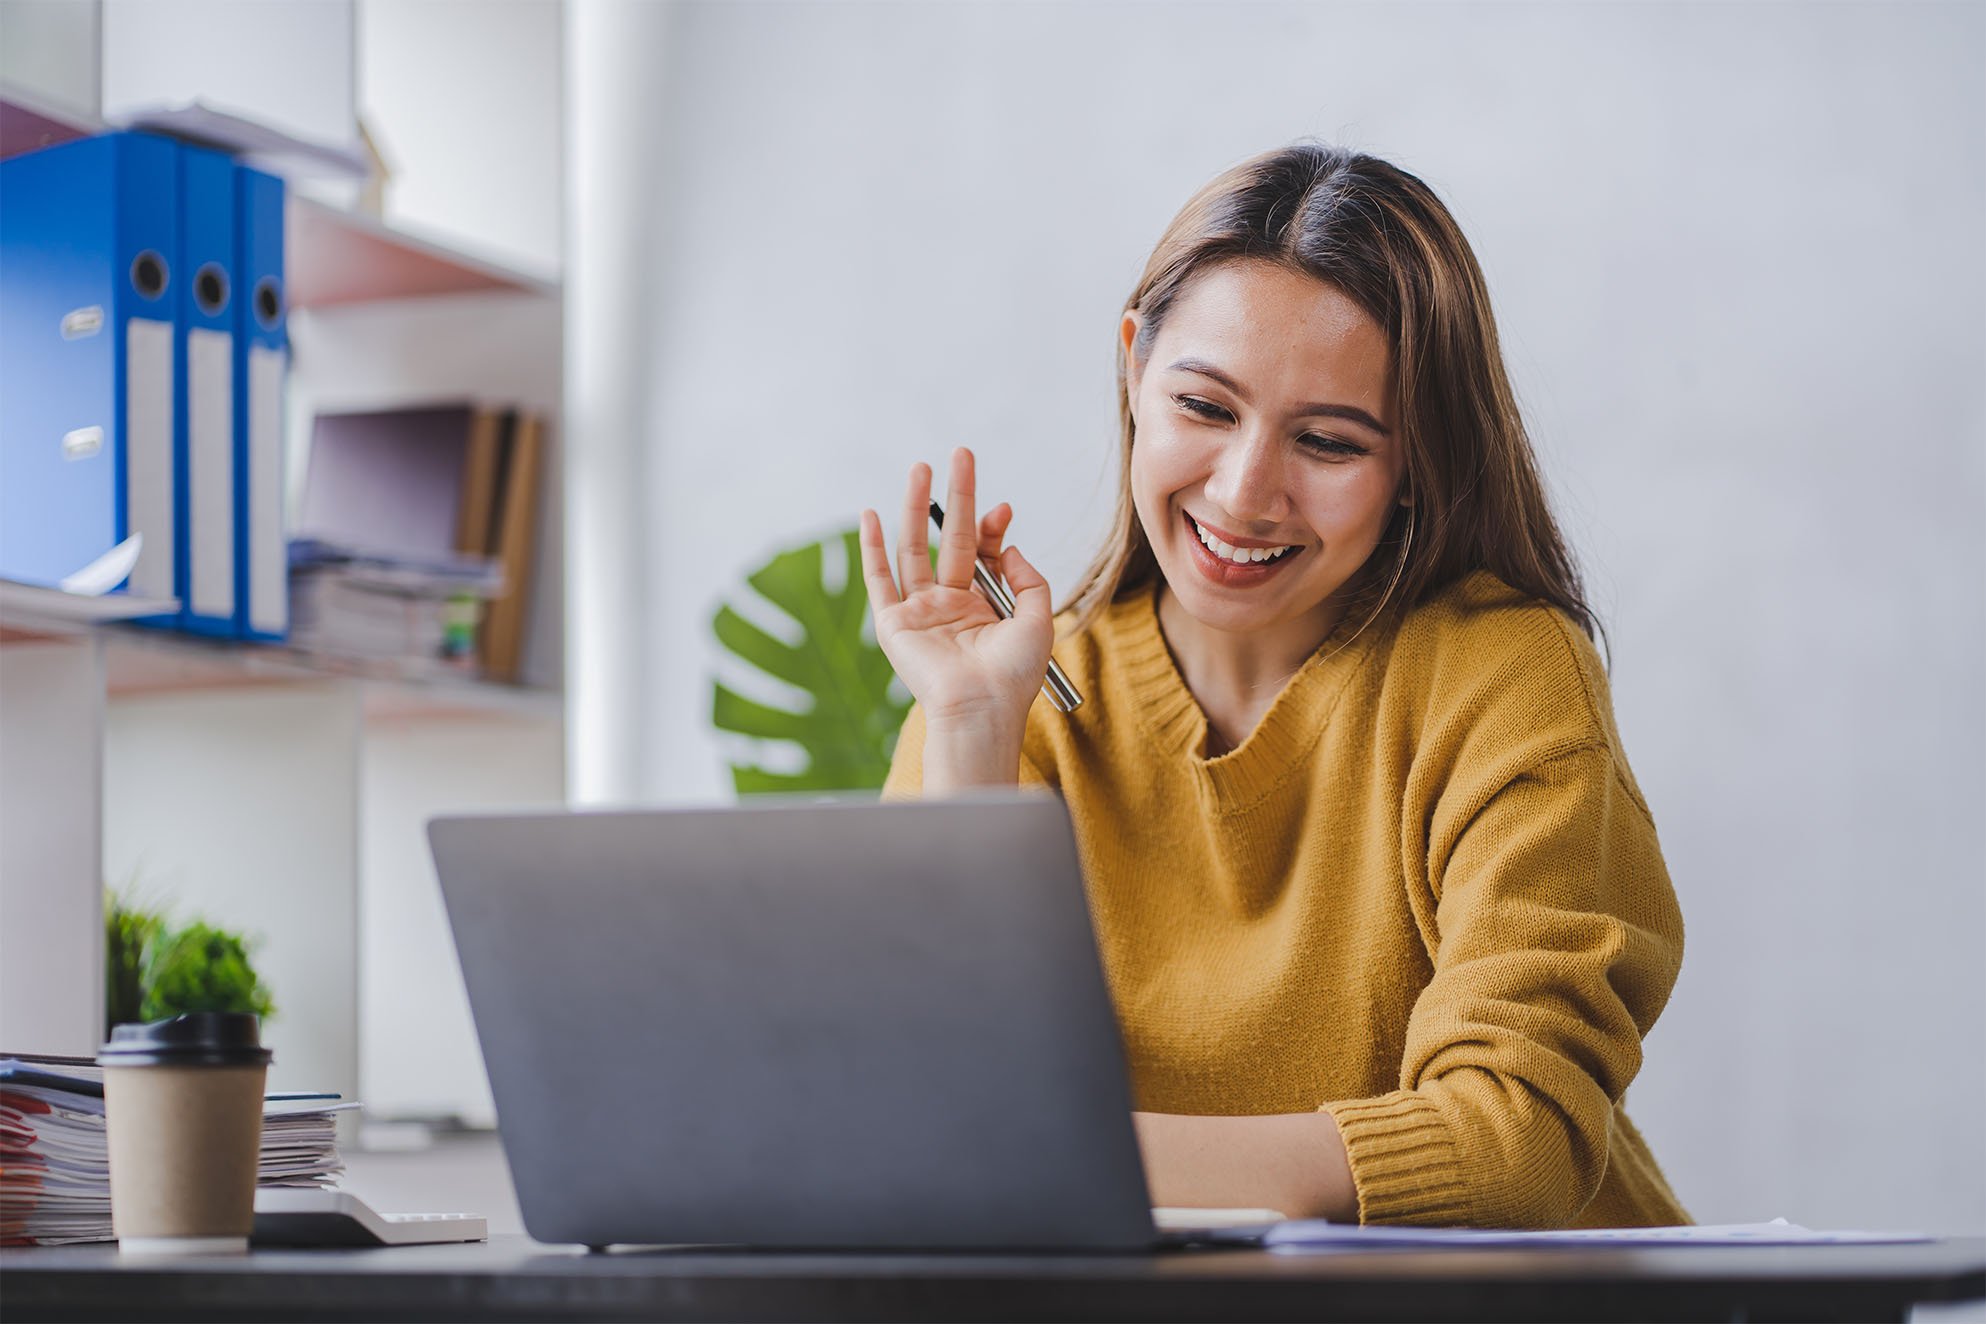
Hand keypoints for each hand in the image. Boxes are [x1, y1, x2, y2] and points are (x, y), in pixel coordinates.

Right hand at [859, 446, 1053, 733]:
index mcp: (981, 607)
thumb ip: (1028, 578)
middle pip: (950, 540)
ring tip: (921, 468)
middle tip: (962, 454)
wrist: (982, 707)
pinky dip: (872, 547)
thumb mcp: (1038, 618)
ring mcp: (919, 612)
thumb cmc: (1013, 675)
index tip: (1004, 508)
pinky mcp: (893, 623)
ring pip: (914, 549)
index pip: (982, 552)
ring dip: (917, 508)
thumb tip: (1007, 545)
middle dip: (957, 497)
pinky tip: (870, 515)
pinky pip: (879, 579)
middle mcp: (948, 606)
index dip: (992, 526)